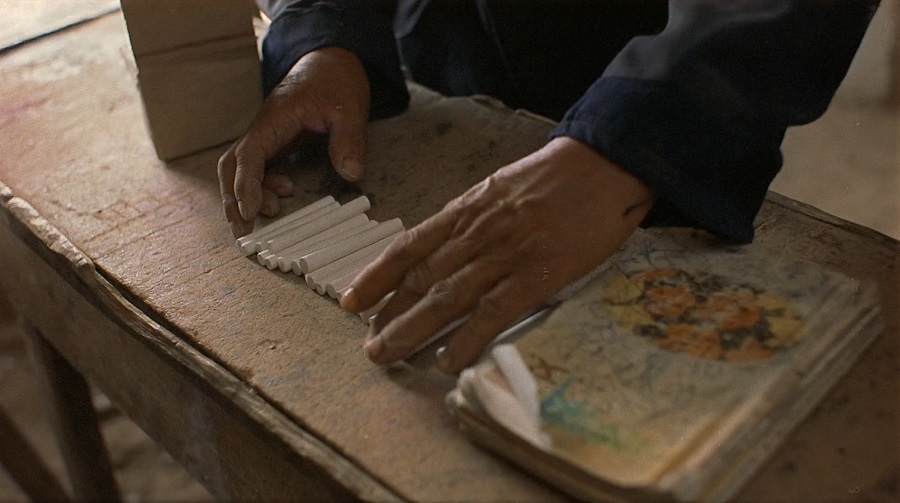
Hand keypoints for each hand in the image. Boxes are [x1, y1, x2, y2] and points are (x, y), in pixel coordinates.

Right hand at [218, 47, 370, 237]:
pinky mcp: (275, 143)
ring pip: (240, 169)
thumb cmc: (337, 82)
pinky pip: (257, 168)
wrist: (332, 62)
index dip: (245, 185)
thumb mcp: (349, 109)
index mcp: (274, 119)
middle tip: (244, 232)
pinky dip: (260, 187)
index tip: (249, 212)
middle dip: (232, 199)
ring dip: (244, 196)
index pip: (248, 155)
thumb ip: (349, 141)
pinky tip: (282, 195)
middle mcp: (263, 129)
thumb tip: (351, 174)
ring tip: (264, 218)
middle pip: (231, 166)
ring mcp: (267, 137)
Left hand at [340, 137, 654, 372]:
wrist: (602, 165)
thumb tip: (449, 245)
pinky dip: (466, 340)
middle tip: (368, 345)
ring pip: (445, 298)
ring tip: (387, 355)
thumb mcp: (501, 187)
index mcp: (466, 210)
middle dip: (388, 313)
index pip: (409, 247)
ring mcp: (503, 256)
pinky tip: (447, 362)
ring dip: (411, 329)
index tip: (352, 300)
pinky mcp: (534, 276)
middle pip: (420, 279)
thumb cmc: (554, 176)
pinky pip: (492, 314)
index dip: (377, 276)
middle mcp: (474, 234)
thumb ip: (473, 217)